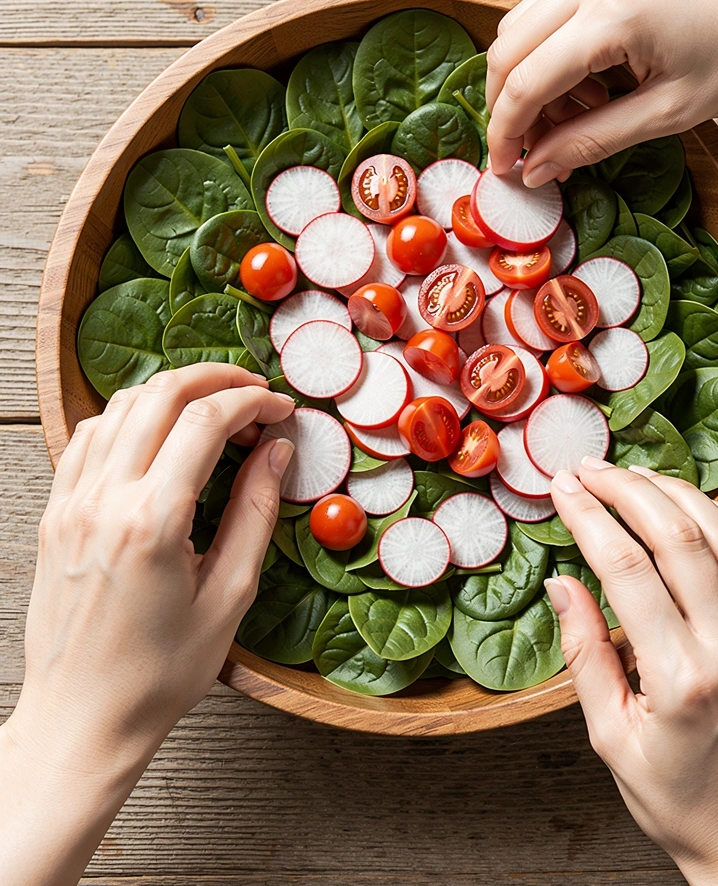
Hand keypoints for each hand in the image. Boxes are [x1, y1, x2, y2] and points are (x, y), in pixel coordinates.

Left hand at [1, 364, 293, 885]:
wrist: (83, 718)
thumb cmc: (159, 672)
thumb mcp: (229, 596)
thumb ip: (255, 512)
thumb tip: (277, 451)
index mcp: (152, 521)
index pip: (206, 421)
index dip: (252, 403)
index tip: (281, 411)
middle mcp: (104, 500)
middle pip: (160, 396)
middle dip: (214, 379)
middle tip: (253, 390)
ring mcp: (72, 503)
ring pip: (120, 406)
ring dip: (171, 392)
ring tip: (211, 406)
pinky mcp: (56, 514)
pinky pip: (88, 437)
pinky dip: (129, 417)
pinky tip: (157, 434)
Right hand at [486, 0, 717, 185]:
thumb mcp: (671, 112)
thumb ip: (593, 141)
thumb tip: (538, 167)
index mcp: (613, 14)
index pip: (524, 82)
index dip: (505, 133)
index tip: (504, 168)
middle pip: (507, 48)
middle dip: (507, 106)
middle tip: (530, 149)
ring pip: (522, 24)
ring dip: (527, 77)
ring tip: (571, 115)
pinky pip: (551, 8)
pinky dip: (550, 51)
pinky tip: (586, 80)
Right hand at [547, 459, 717, 885]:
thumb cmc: (681, 802)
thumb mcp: (612, 741)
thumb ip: (585, 656)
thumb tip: (562, 585)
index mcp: (680, 680)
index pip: (626, 569)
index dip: (589, 517)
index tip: (563, 489)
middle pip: (678, 538)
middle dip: (627, 490)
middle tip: (591, 469)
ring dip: (679, 495)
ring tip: (638, 476)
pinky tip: (704, 507)